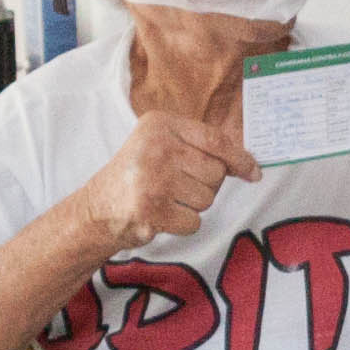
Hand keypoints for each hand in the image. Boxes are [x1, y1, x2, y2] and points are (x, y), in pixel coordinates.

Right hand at [84, 112, 257, 253]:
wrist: (97, 209)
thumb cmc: (136, 176)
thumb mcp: (161, 145)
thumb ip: (198, 147)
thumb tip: (248, 164)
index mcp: (160, 124)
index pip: (215, 139)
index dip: (239, 158)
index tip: (252, 172)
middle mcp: (156, 147)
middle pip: (215, 172)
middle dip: (204, 185)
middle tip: (176, 186)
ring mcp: (153, 178)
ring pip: (207, 199)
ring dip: (192, 205)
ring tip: (165, 198)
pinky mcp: (152, 209)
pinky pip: (194, 222)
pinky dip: (182, 224)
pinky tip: (161, 215)